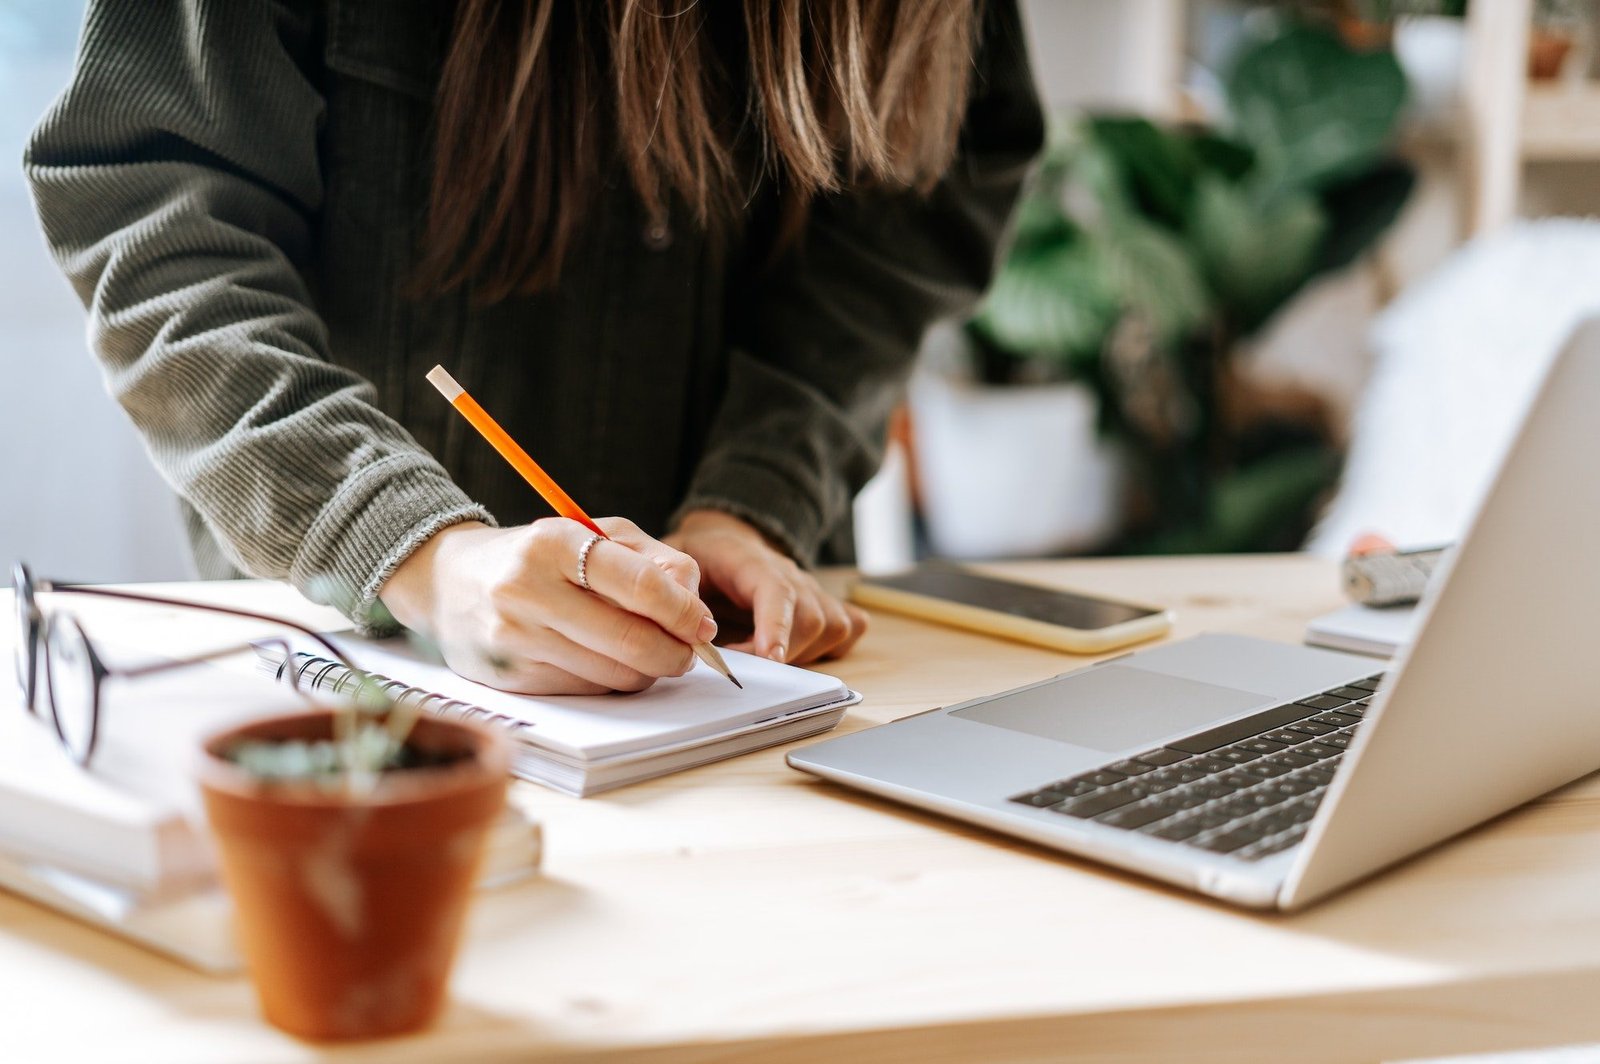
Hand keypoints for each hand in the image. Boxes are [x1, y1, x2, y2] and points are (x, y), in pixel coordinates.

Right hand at [378, 519, 716, 694]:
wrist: (448, 581)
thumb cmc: (539, 555)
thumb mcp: (595, 534)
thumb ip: (654, 561)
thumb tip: (696, 608)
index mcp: (553, 542)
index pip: (639, 585)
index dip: (684, 612)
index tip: (704, 625)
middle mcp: (528, 590)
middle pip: (631, 640)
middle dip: (676, 653)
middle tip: (689, 651)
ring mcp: (515, 639)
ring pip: (614, 676)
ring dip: (647, 671)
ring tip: (647, 652)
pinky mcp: (510, 677)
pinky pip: (586, 691)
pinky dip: (611, 682)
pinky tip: (605, 661)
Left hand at [664, 509, 866, 664]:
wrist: (726, 540)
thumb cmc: (701, 554)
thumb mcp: (673, 556)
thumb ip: (676, 583)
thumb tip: (687, 622)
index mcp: (752, 560)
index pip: (776, 590)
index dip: (776, 625)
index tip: (770, 658)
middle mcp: (791, 575)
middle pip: (811, 617)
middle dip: (782, 653)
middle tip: (741, 665)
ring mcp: (810, 590)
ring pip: (832, 627)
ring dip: (802, 655)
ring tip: (762, 659)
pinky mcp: (823, 606)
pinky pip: (848, 630)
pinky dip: (830, 650)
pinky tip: (798, 654)